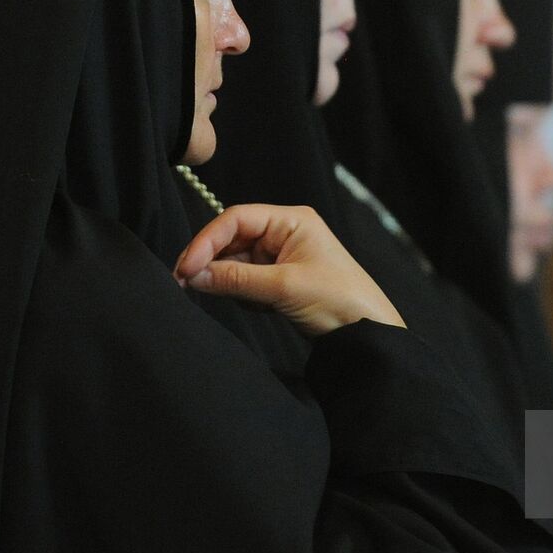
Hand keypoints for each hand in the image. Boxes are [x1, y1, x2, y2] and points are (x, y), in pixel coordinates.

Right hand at [173, 204, 405, 335]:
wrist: (368, 333)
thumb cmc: (338, 299)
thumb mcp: (283, 287)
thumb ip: (236, 278)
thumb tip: (193, 274)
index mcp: (292, 220)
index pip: (237, 219)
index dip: (207, 240)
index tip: (186, 266)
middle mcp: (285, 233)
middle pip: (232, 238)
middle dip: (211, 260)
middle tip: (184, 282)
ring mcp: (281, 257)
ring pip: (236, 262)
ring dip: (227, 280)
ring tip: (242, 300)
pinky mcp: (279, 280)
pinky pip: (245, 281)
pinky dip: (242, 293)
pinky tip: (258, 307)